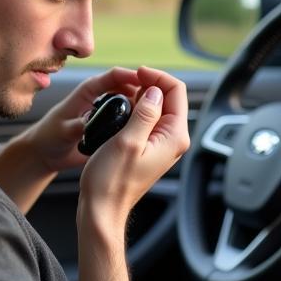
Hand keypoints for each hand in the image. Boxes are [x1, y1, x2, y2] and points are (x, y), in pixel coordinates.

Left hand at [21, 67, 150, 174]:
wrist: (46, 154)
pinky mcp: (112, 125)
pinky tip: (151, 130)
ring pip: (134, 102)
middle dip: (147, 90)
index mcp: (88, 91)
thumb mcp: (63, 131)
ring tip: (161, 116)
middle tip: (162, 101)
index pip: (114, 76)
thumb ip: (78, 125)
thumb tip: (92, 120)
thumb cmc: (49, 138)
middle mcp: (101, 97)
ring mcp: (108, 111)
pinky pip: (131, 118)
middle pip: (130, 86)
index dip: (133, 76)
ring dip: (147, 106)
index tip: (148, 82)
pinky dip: (142, 121)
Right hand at [77, 66, 189, 227]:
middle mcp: (174, 139)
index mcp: (174, 136)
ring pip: (158, 107)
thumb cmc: (112, 180)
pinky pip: (148, 119)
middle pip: (170, 97)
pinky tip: (120, 110)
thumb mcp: (128, 141)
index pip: (177, 91)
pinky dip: (136, 109)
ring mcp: (163, 143)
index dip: (157, 76)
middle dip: (149, 84)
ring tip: (120, 95)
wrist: (103, 207)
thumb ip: (145, 113)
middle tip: (126, 82)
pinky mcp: (150, 147)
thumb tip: (155, 91)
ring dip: (141, 96)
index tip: (136, 73)